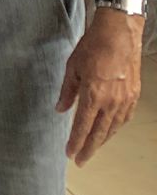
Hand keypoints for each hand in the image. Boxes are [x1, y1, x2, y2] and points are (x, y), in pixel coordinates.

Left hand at [57, 11, 142, 165]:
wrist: (119, 33)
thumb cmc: (93, 46)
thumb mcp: (72, 67)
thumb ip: (67, 91)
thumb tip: (61, 109)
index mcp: (93, 95)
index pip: (82, 126)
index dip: (75, 142)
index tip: (70, 154)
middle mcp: (110, 102)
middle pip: (99, 133)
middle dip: (89, 148)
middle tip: (81, 160)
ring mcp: (124, 99)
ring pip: (113, 128)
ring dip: (102, 140)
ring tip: (93, 148)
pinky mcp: (133, 95)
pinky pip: (124, 118)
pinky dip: (116, 127)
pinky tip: (110, 130)